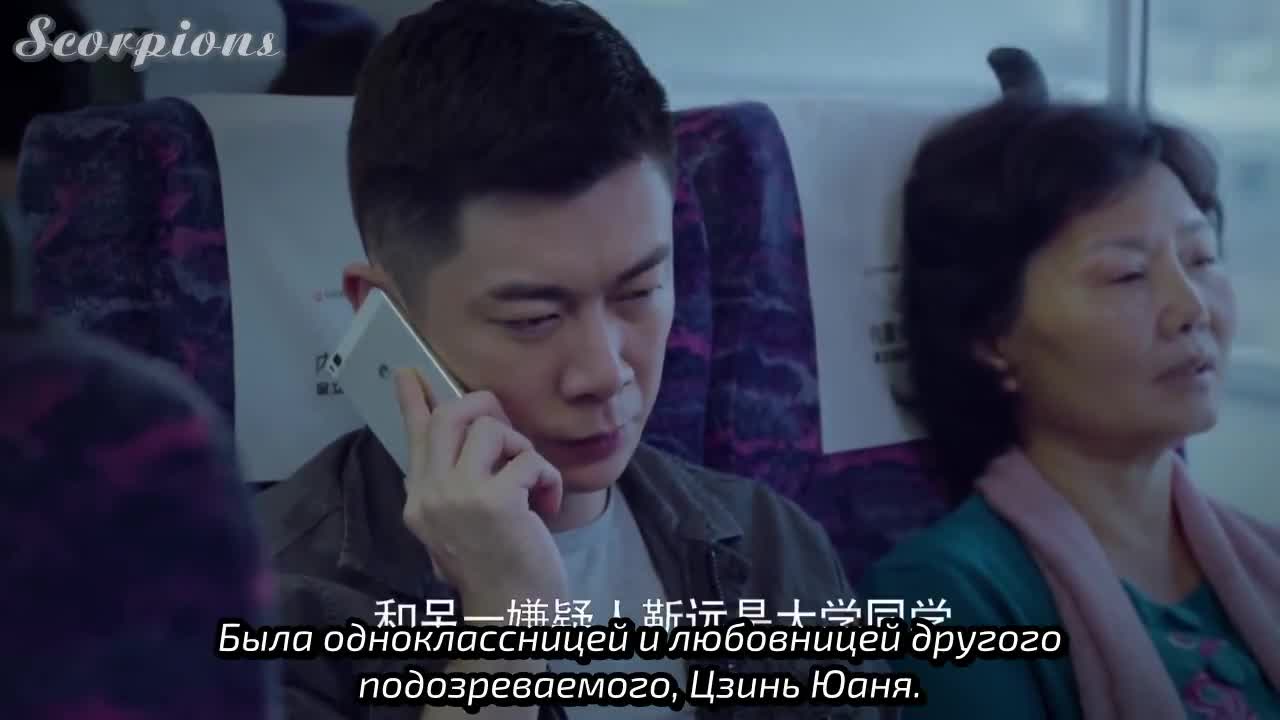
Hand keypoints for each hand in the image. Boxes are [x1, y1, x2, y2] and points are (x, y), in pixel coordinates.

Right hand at [394, 369, 568, 620]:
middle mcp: (430, 495)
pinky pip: (529, 459)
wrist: (512, 616)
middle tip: (505, 425)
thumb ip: (452, 485)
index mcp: (420, 500)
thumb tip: (454, 444)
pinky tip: (548, 506)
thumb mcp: (462, 525)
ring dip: (522, 448)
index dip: (414, 400)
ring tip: (532, 481)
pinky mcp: (495, 502)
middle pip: (448, 417)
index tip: (408, 371)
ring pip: (491, 429)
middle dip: (484, 407)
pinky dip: (549, 478)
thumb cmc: (497, 570)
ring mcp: (458, 497)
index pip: (414, 436)